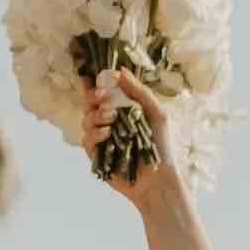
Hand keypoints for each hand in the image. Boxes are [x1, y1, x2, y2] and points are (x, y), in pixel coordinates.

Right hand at [81, 66, 178, 209]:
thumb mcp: (156, 113)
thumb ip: (139, 91)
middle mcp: (111, 123)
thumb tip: (120, 70)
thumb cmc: (162, 146)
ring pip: (87, 119)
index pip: (105, 93)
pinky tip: (106, 134)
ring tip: (111, 118)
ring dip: (96, 115)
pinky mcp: (97, 155)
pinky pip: (87, 139)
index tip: (94, 78)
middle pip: (91, 104)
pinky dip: (95, 134)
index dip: (96, 84)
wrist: (159, 179)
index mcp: (124, 111)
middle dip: (94, 98)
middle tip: (102, 97)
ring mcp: (102, 139)